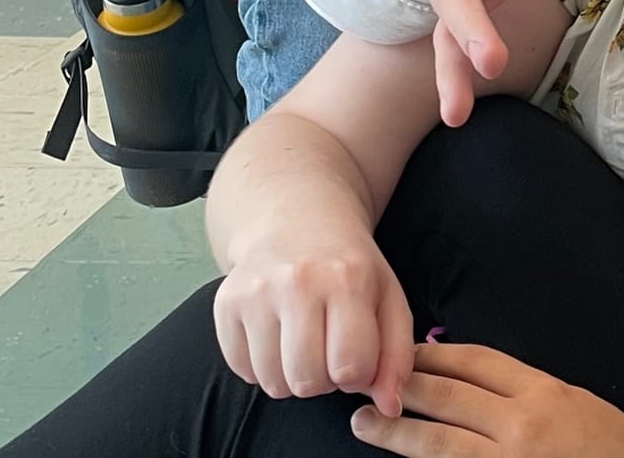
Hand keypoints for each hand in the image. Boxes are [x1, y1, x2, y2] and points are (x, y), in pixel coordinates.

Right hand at [213, 223, 412, 418]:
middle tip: (328, 350)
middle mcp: (297, 283)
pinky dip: (261, 366)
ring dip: (291, 376)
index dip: (357, 374)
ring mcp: (256, 292)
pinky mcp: (225, 303)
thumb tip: (390, 406)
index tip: (356, 354)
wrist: (297, 218)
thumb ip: (397, 355)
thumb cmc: (349, 265)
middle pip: (307, 381)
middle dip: (323, 379)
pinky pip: (242, 371)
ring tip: (303, 343)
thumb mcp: (388, 297)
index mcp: (347, 279)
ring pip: (272, 383)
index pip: (350, 368)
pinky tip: (277, 335)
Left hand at [349, 343, 623, 457]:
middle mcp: (522, 425)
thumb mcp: (576, 403)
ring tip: (363, 425)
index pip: (476, 363)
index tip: (405, 352)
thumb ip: (528, 392)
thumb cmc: (614, 450)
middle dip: (403, 387)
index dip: (435, 356)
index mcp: (543, 393)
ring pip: (439, 444)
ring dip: (396, 432)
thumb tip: (474, 381)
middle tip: (365, 382)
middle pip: (448, 397)